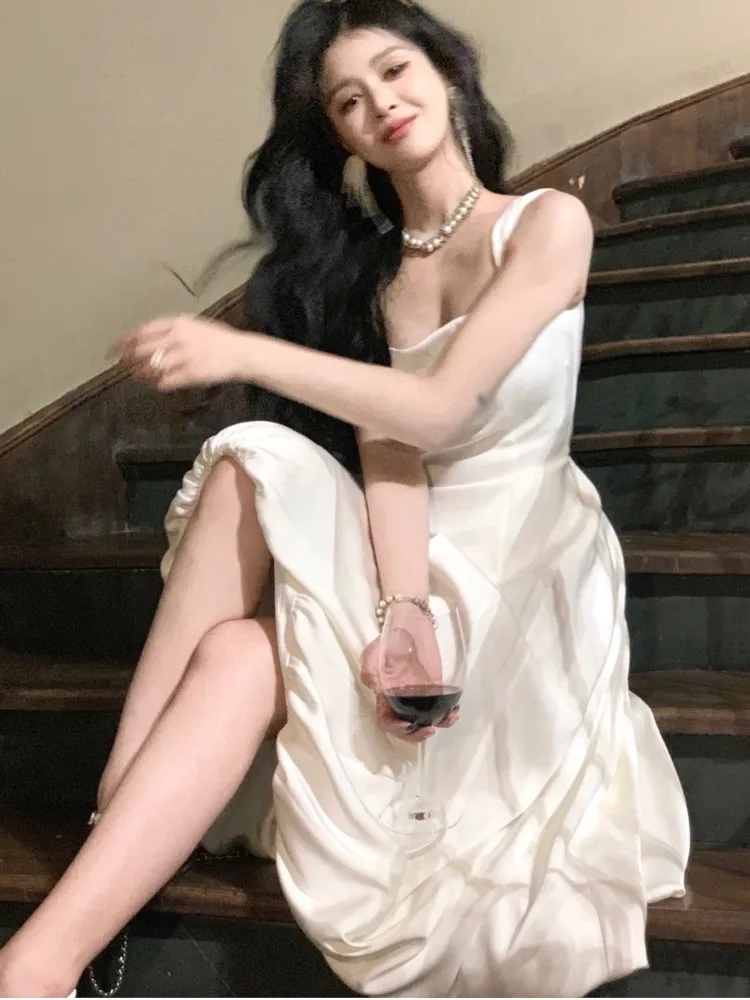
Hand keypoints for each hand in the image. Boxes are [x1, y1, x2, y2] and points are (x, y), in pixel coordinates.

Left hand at [110, 315, 248, 390]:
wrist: (241, 353)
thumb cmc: (218, 339)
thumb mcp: (194, 325)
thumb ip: (171, 330)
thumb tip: (145, 338)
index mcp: (178, 323)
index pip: (142, 331)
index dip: (124, 341)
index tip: (113, 349)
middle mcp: (178, 338)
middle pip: (143, 350)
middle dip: (127, 359)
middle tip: (120, 365)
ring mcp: (185, 357)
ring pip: (152, 367)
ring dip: (140, 373)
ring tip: (136, 376)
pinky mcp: (191, 375)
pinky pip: (166, 382)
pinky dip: (157, 384)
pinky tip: (156, 384)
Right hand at [361, 608, 458, 742]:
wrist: (409, 624)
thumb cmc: (388, 641)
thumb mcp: (373, 653)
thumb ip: (370, 670)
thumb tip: (376, 689)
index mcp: (385, 697)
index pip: (387, 721)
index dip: (396, 728)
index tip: (407, 725)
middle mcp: (402, 701)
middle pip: (408, 727)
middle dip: (418, 734)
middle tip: (430, 729)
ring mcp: (420, 696)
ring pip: (427, 719)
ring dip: (438, 724)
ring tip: (449, 719)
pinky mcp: (436, 688)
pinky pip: (442, 706)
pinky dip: (448, 713)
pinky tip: (455, 711)